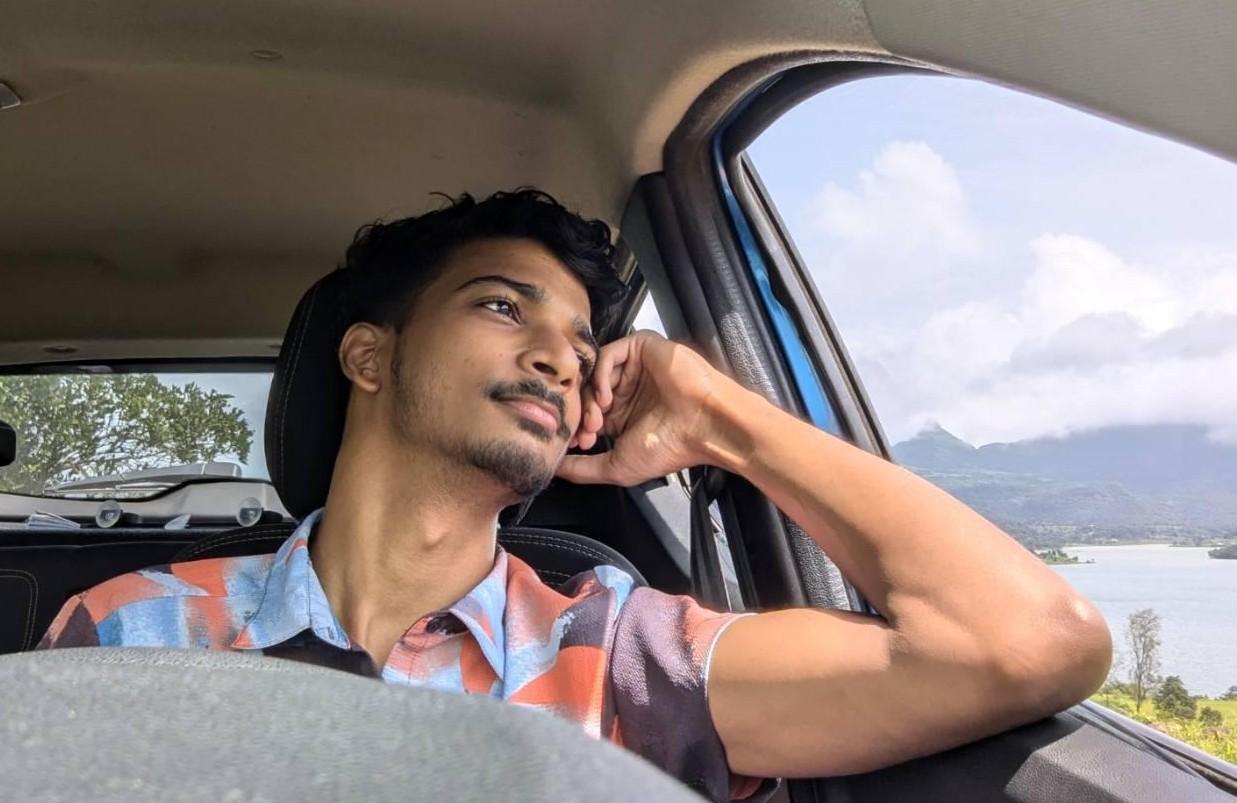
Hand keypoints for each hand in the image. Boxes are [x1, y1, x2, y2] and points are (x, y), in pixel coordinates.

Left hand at [558, 331, 735, 485]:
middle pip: (587, 391)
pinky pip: (609, 353)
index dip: (578, 427)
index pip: (586, 412)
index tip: (580, 443)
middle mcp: (628, 390)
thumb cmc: (670, 448)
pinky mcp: (642, 348)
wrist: (703, 425)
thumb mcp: (617, 467)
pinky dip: (601, 374)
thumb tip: (555, 469)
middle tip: (588, 431)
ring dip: (591, 396)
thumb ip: (582, 469)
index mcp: (624, 416)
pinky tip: (607, 396)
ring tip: (599, 416)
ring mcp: (634, 368)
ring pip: (595, 372)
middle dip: (582, 413)